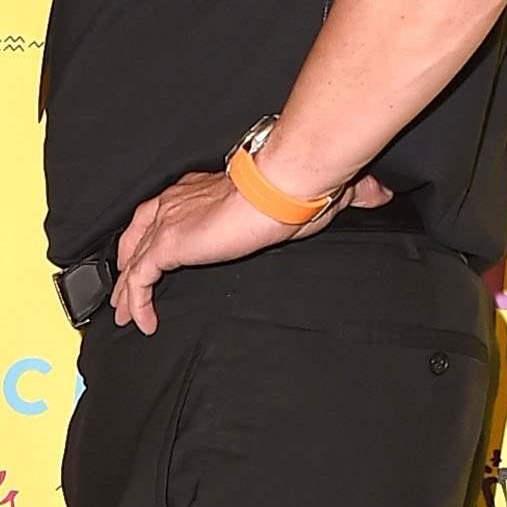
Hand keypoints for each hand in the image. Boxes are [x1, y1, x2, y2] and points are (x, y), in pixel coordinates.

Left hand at [109, 166, 388, 334]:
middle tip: (127, 287)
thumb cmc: (300, 187)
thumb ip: (346, 196)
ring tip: (127, 314)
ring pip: (132, 259)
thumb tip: (380, 195)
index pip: (169, 209)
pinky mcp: (167, 243)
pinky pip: (138, 279)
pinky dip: (135, 300)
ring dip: (127, 289)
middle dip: (129, 261)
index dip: (158, 232)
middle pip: (137, 233)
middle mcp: (179, 201)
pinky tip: (140, 321)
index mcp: (205, 188)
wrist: (286, 185)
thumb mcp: (320, 196)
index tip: (159, 255)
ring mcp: (169, 221)